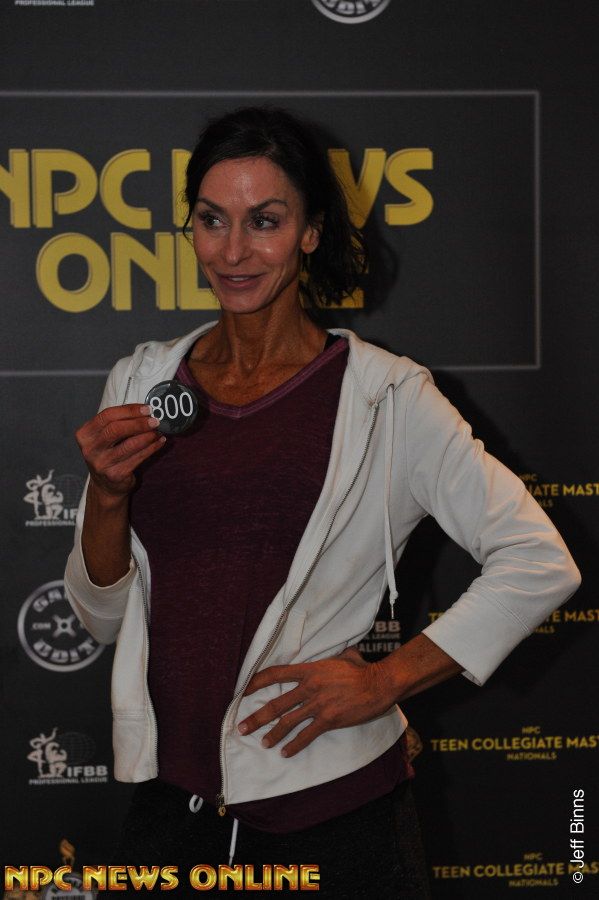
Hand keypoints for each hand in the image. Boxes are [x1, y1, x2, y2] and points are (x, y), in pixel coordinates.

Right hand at [76, 403, 164, 501]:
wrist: (106, 486)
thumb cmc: (108, 454)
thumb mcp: (105, 438)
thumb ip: (118, 423)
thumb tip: (146, 411)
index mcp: (85, 434)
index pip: (107, 416)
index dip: (129, 410)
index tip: (146, 408)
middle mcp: (90, 449)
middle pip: (115, 429)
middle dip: (139, 423)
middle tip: (155, 420)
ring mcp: (101, 463)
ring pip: (129, 445)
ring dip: (148, 436)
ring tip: (159, 431)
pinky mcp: (115, 475)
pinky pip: (138, 458)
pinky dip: (151, 448)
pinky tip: (159, 442)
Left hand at [237, 646, 397, 757]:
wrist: (379, 684)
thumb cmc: (362, 669)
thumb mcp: (343, 656)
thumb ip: (332, 656)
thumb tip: (337, 650)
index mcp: (310, 670)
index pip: (276, 674)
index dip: (257, 682)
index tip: (243, 691)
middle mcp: (310, 687)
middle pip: (276, 704)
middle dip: (256, 717)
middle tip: (242, 727)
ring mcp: (318, 704)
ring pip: (288, 722)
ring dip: (272, 734)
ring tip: (262, 743)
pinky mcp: (329, 719)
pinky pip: (306, 735)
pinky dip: (294, 745)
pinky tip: (285, 752)